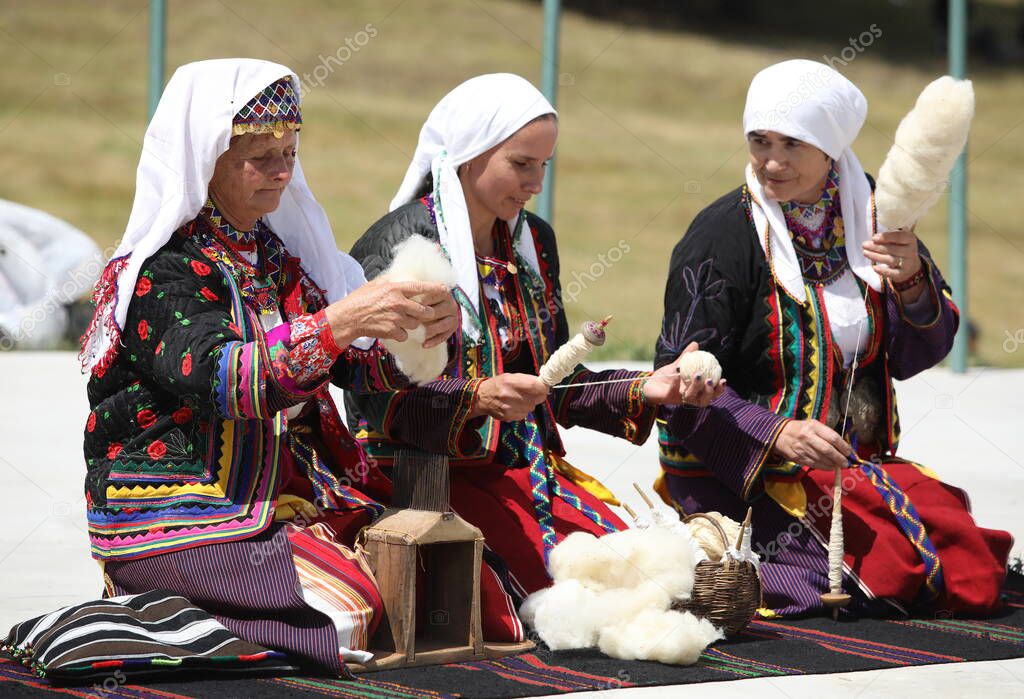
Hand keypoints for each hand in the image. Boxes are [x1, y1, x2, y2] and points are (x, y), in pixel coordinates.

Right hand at [324, 279, 455, 348]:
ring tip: (402, 321)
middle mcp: (398, 303)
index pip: (422, 288)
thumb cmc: (361, 299)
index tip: (446, 290)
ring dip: (412, 325)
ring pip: (416, 324)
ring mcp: (396, 318)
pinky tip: (393, 330)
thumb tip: (403, 273)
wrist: (349, 318)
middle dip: (427, 313)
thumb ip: (391, 280)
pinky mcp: (392, 332)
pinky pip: (406, 335)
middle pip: (425, 311)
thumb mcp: (376, 284)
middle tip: (424, 313)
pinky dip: (401, 334)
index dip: (436, 289)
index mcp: (395, 289)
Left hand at [412, 284, 458, 347]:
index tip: (406, 307)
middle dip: (421, 319)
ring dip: (428, 331)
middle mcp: (451, 302)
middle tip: (408, 323)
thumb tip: (392, 283)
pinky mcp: (453, 327)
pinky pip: (444, 336)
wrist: (424, 311)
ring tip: (416, 334)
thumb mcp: (411, 290)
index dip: (418, 302)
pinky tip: (423, 344)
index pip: (431, 296)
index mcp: (442, 290)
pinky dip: (434, 341)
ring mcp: (454, 315)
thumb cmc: (414, 298)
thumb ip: (407, 286)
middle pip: (435, 312)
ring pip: (441, 325)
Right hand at [470, 373, 549, 420]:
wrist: (481, 397)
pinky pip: (524, 414)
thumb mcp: (510, 376)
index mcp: (511, 382)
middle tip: (531, 392)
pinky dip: (523, 410)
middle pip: (536, 398)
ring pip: (531, 407)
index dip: (543, 387)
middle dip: (537, 395)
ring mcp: (509, 408)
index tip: (544, 387)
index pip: (536, 386)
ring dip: (529, 403)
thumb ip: (527, 379)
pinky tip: (515, 405)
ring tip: (519, 398)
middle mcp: (510, 396)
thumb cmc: (498, 385)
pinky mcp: (509, 417)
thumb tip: (543, 385)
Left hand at [644, 342, 726, 406]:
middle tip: (711, 380)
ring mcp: (680, 399)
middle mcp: (690, 397)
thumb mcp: (678, 365)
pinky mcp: (669, 399)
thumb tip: (695, 344)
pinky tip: (677, 372)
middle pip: (705, 399)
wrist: (649, 383)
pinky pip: (674, 390)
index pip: (711, 393)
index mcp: (696, 391)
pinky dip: (676, 381)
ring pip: (693, 398)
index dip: (719, 389)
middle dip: (712, 392)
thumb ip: (687, 357)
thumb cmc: (666, 376)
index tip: (724, 380)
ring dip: (697, 387)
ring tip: (697, 375)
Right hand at [772, 419, 851, 470]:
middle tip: (846, 463)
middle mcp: (807, 437)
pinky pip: (814, 465)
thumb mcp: (814, 425)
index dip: (844, 447)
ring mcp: (802, 448)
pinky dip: (824, 467)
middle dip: (839, 458)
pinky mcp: (798, 457)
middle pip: (828, 451)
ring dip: (833, 464)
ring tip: (838, 465)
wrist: (779, 434)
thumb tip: (843, 448)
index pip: (833, 438)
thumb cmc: (800, 429)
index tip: (849, 452)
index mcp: (813, 427)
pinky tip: (829, 467)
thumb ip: (827, 434)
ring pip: (822, 460)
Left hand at [862, 227, 922, 285]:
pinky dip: (883, 271)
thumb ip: (890, 236)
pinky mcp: (902, 273)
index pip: (899, 237)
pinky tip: (874, 267)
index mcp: (910, 239)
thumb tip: (875, 237)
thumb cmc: (900, 248)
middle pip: (892, 249)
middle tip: (864, 245)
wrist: (910, 265)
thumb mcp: (899, 239)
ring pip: (891, 260)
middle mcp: (910, 251)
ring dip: (876, 256)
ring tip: (865, 253)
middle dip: (876, 247)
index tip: (873, 237)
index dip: (886, 237)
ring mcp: (907, 263)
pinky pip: (892, 273)